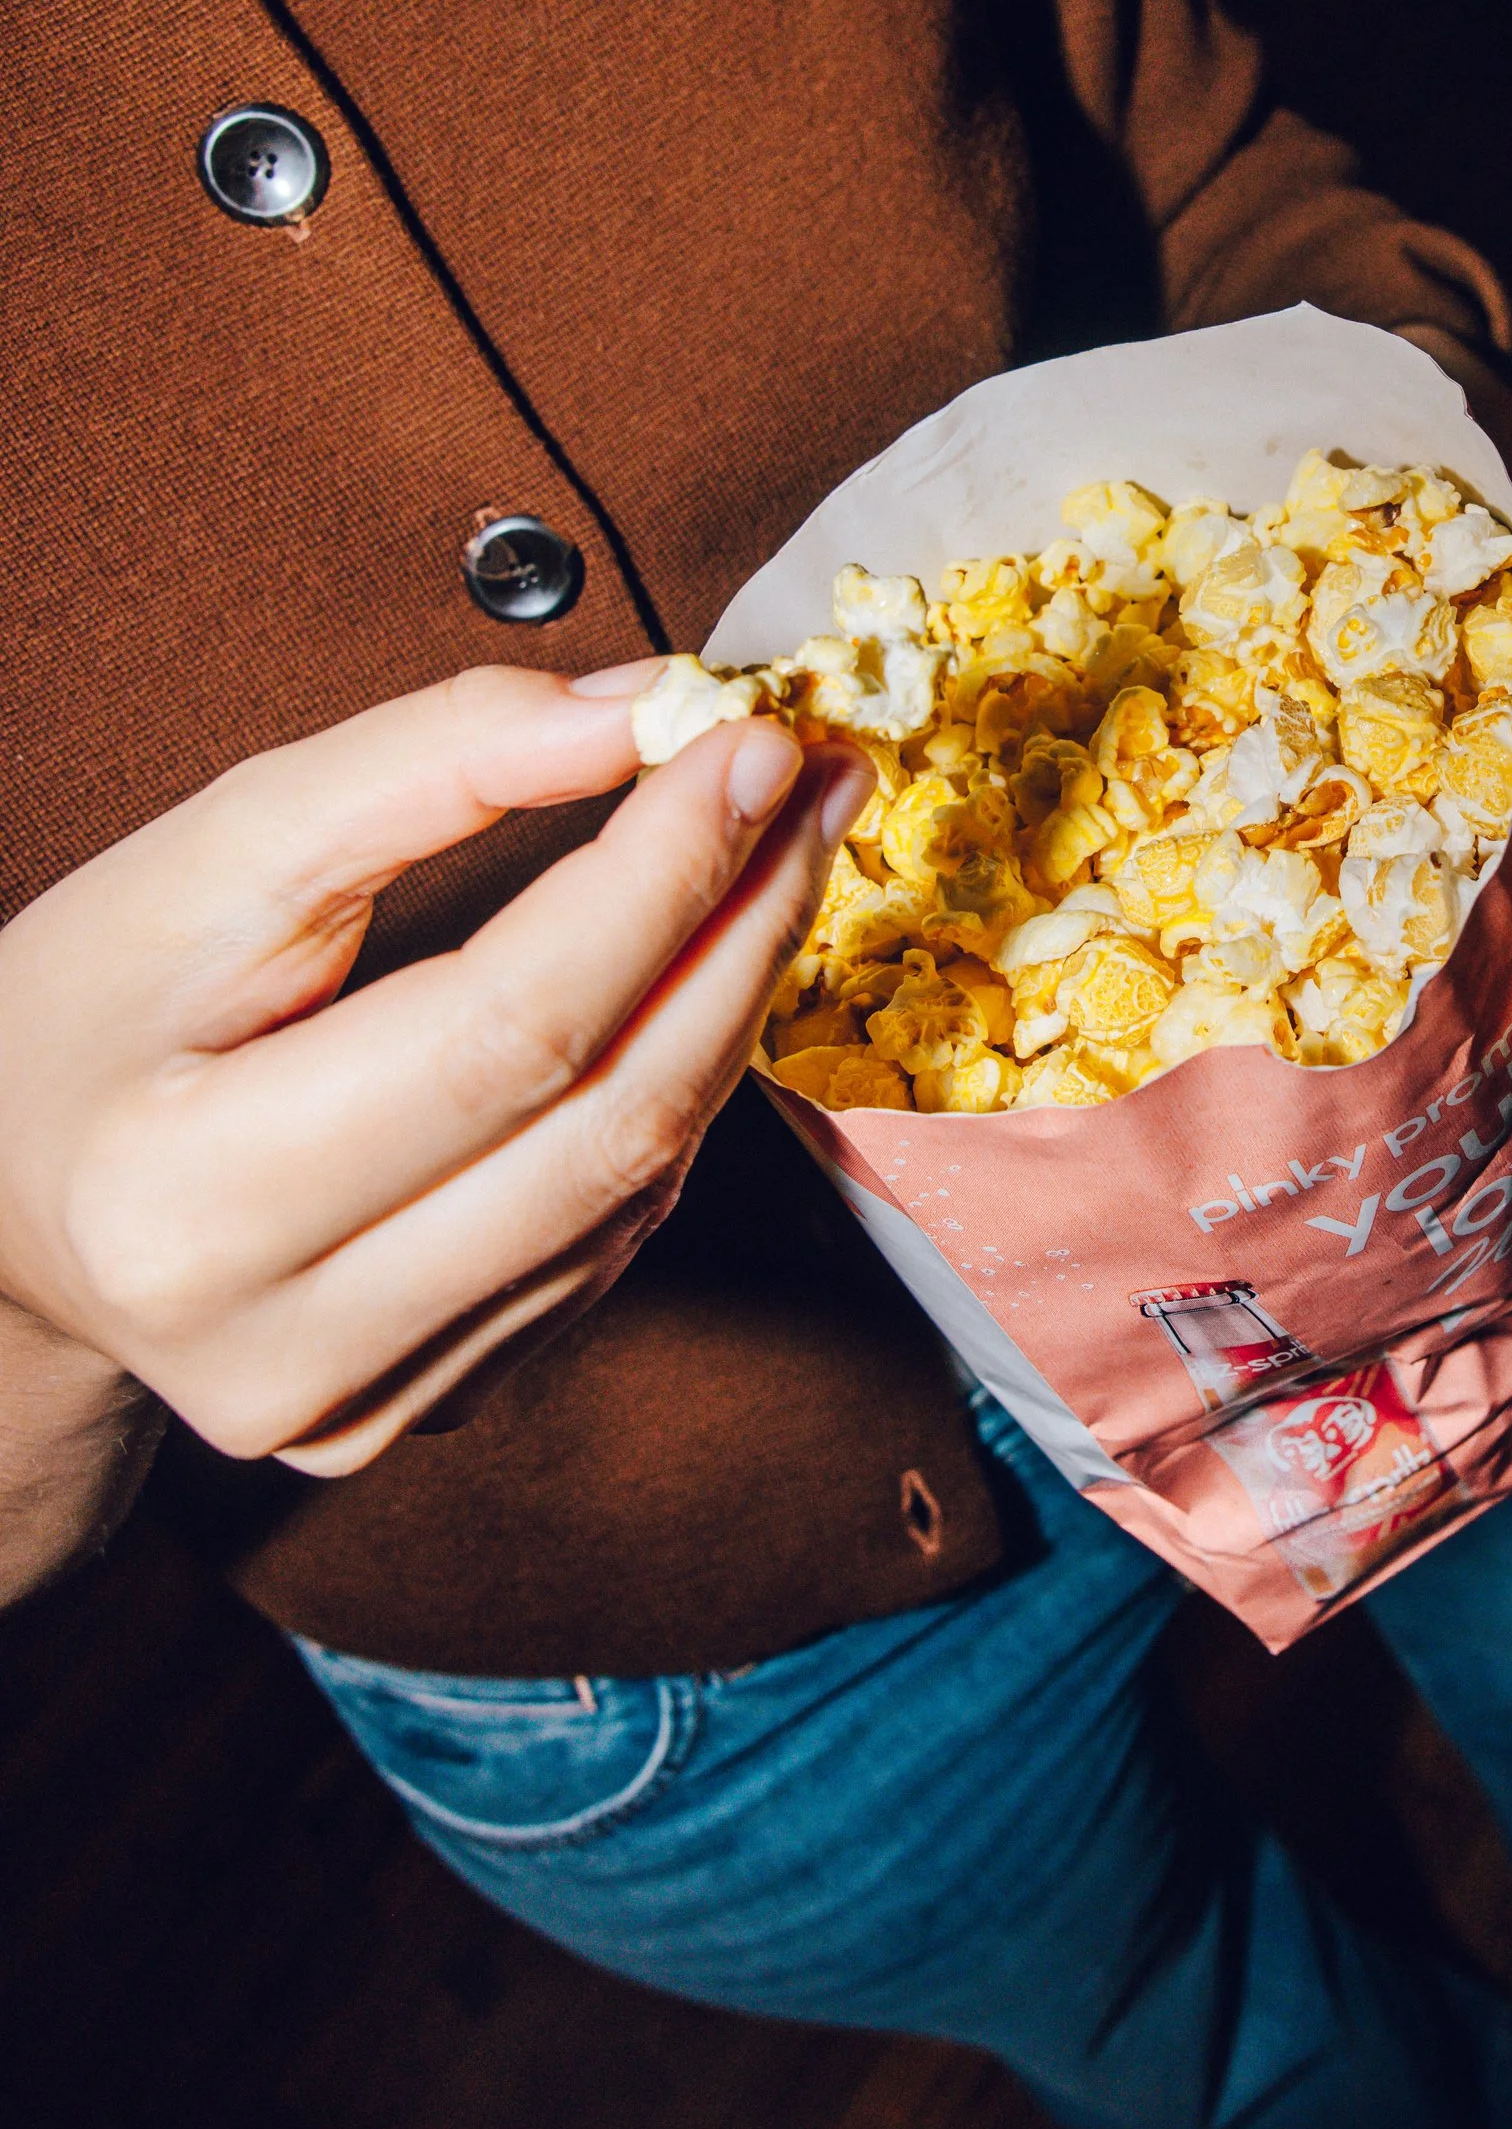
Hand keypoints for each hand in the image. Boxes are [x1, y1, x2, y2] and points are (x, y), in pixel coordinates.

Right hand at [0, 666, 862, 1489]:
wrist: (5, 1208)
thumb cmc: (88, 1017)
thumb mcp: (205, 858)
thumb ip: (424, 766)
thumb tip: (641, 713)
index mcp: (188, 1203)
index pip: (507, 1027)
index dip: (656, 877)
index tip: (747, 745)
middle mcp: (283, 1345)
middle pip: (604, 1123)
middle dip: (738, 931)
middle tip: (813, 786)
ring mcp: (367, 1405)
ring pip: (631, 1191)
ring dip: (731, 1006)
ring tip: (781, 852)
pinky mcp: (427, 1414)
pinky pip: (607, 1244)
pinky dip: (669, 1101)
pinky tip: (693, 985)